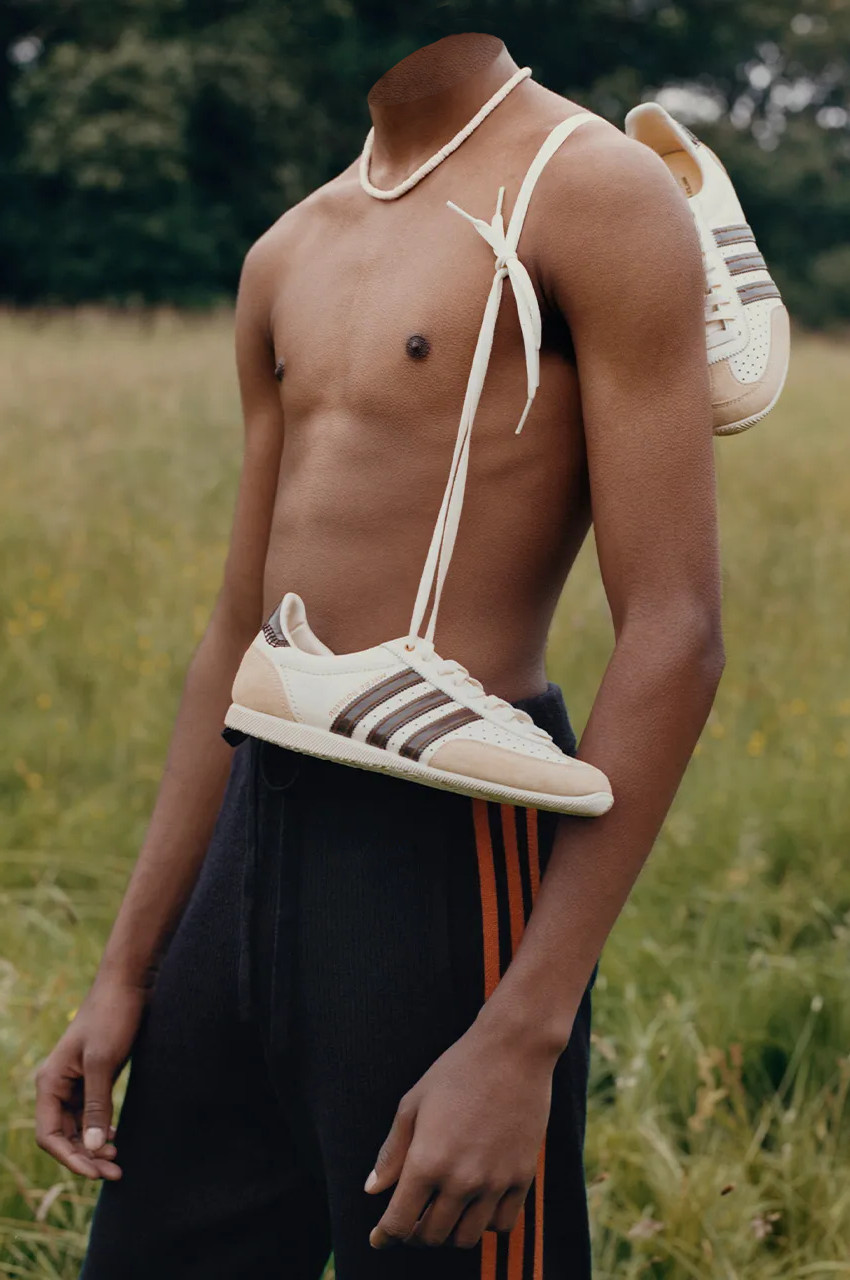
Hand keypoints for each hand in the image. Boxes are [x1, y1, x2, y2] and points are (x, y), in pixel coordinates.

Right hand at [35, 976, 147, 1178]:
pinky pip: (90, 1114)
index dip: (69, 1158)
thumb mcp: (103, 1062)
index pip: (48, 1135)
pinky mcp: (94, 1078)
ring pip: (78, 1128)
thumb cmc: (112, 1017)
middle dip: (86, 1157)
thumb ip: (97, 1105)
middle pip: (63, 1136)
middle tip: (116, 1172)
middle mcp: (57, 1085)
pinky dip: (101, 1129)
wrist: (128, 984)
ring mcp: (76, 1083)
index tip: (95, 1171)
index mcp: (50, 1082)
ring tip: (118, 1161)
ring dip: (94, 1147)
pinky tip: (116, 1137)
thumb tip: (94, 1148)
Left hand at [365, 1014, 558, 1249]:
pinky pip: (502, 1224)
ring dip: (448, 1233)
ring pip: (466, 1238)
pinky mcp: (522, 1177)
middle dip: (414, 1233)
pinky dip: (484, 1224)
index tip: (379, 1237)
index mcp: (427, 1161)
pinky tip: (476, 1205)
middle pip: (432, 1236)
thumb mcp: (413, 1103)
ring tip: (443, 1214)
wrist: (512, 1051)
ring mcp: (495, 1182)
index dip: (384, 1235)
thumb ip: (392, 1152)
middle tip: (411, 1218)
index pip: (399, 1222)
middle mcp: (461, 1179)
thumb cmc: (457, 1071)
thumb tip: (373, 1189)